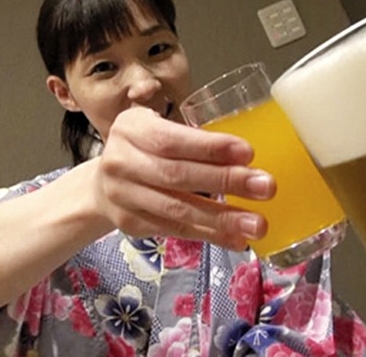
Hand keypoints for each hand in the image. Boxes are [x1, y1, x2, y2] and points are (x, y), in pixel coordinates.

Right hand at [91, 107, 273, 249]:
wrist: (100, 184)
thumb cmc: (141, 148)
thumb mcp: (153, 126)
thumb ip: (188, 135)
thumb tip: (246, 154)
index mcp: (130, 129)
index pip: (171, 140)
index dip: (210, 148)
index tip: (248, 153)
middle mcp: (121, 162)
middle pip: (177, 176)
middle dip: (225, 182)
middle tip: (266, 187)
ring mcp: (123, 197)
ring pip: (177, 210)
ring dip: (222, 219)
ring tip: (258, 224)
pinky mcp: (131, 224)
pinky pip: (175, 231)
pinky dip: (209, 235)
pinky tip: (236, 238)